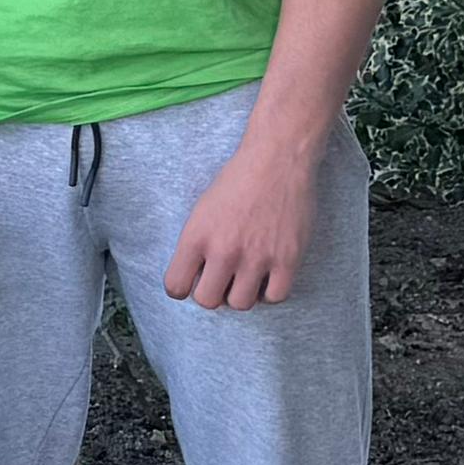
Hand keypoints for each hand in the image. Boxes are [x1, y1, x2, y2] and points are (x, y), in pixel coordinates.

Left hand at [165, 127, 318, 309]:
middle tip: (222, 279)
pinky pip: (275, 297)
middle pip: (207, 301)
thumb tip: (197, 275)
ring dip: (242, 293)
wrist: (277, 160)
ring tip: (246, 276)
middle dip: (213, 293)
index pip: (175, 286)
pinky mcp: (287, 259)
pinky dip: (270, 292)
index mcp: (196, 237)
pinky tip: (269, 276)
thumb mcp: (202, 209)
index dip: (182, 287)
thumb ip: (197, 243)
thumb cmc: (238, 180)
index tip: (193, 280)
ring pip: (241, 304)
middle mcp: (224, 251)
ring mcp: (257, 258)